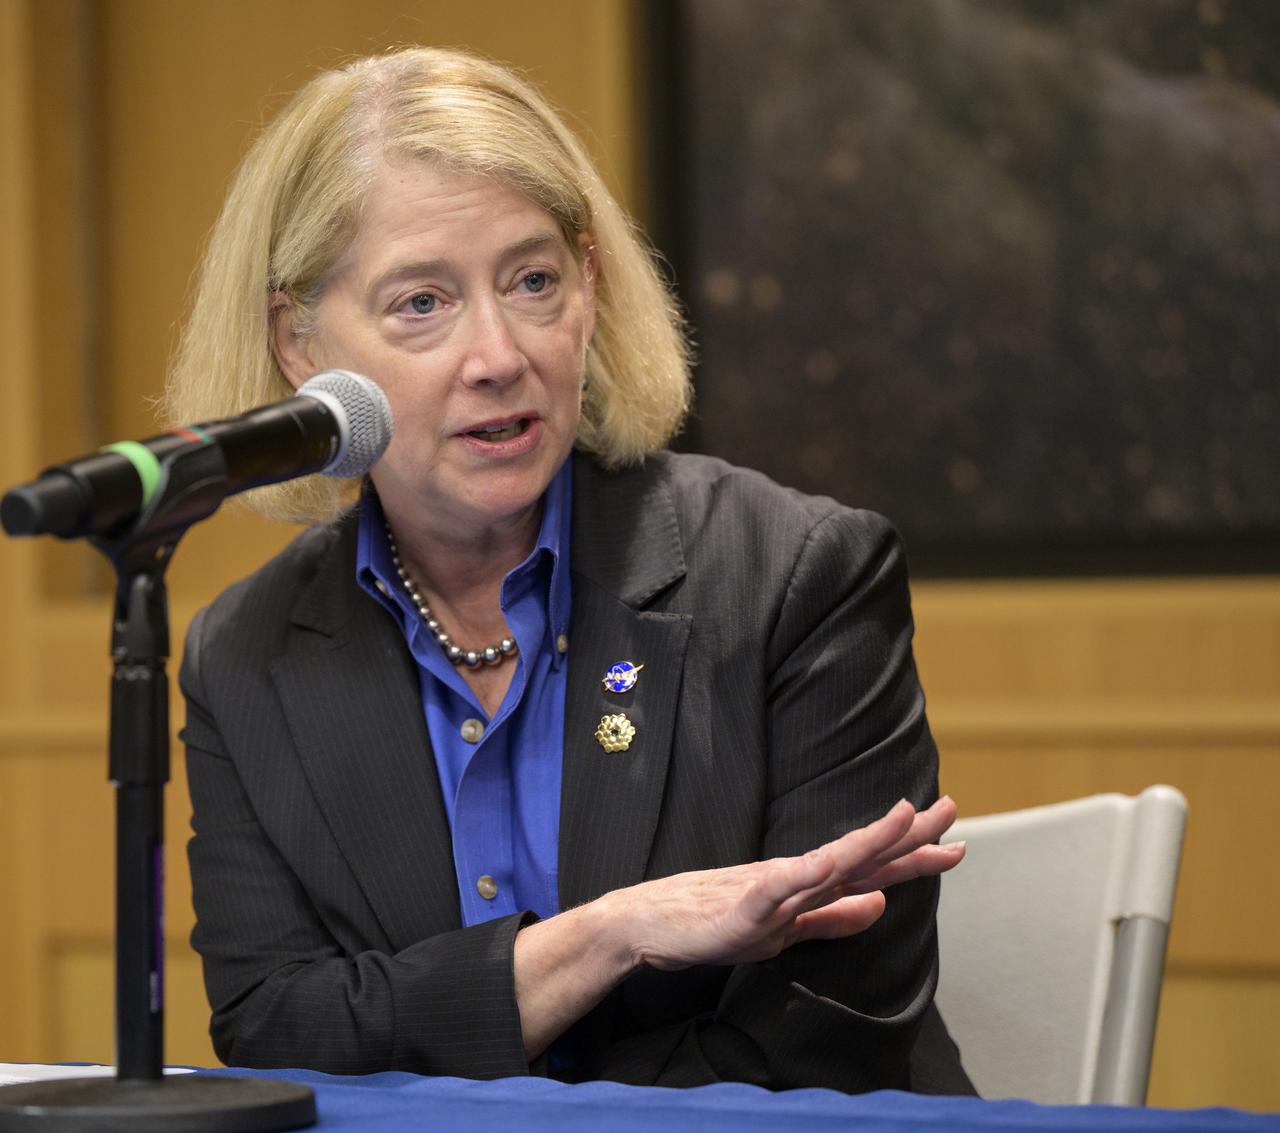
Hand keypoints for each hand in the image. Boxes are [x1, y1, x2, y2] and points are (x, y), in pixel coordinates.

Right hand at [608, 796, 963, 971]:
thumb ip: (832, 918)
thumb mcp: (785, 929)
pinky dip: (804, 873)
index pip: (870, 870)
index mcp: (807, 885)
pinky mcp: (741, 906)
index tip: (955, 842)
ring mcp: (769, 889)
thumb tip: (882, 906)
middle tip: (950, 807)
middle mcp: (795, 878)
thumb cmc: (710, 921)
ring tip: (903, 816)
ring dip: (867, 839)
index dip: (912, 856)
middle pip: (861, 855)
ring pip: (828, 862)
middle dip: (907, 834)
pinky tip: (828, 861)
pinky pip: (777, 888)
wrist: (646, 924)